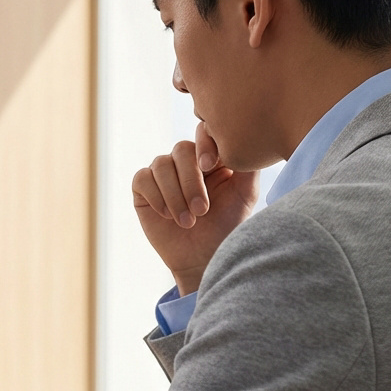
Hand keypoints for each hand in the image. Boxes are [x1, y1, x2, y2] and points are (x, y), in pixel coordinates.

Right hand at [132, 121, 257, 294]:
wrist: (204, 258)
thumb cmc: (227, 226)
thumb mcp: (245, 195)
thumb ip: (247, 165)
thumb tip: (246, 137)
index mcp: (210, 155)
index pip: (203, 132)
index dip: (204, 145)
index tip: (210, 167)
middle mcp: (185, 160)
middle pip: (181, 150)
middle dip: (191, 182)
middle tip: (202, 210)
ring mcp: (163, 173)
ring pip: (161, 165)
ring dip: (175, 195)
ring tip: (187, 221)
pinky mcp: (144, 188)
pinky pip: (143, 179)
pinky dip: (157, 197)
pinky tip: (168, 216)